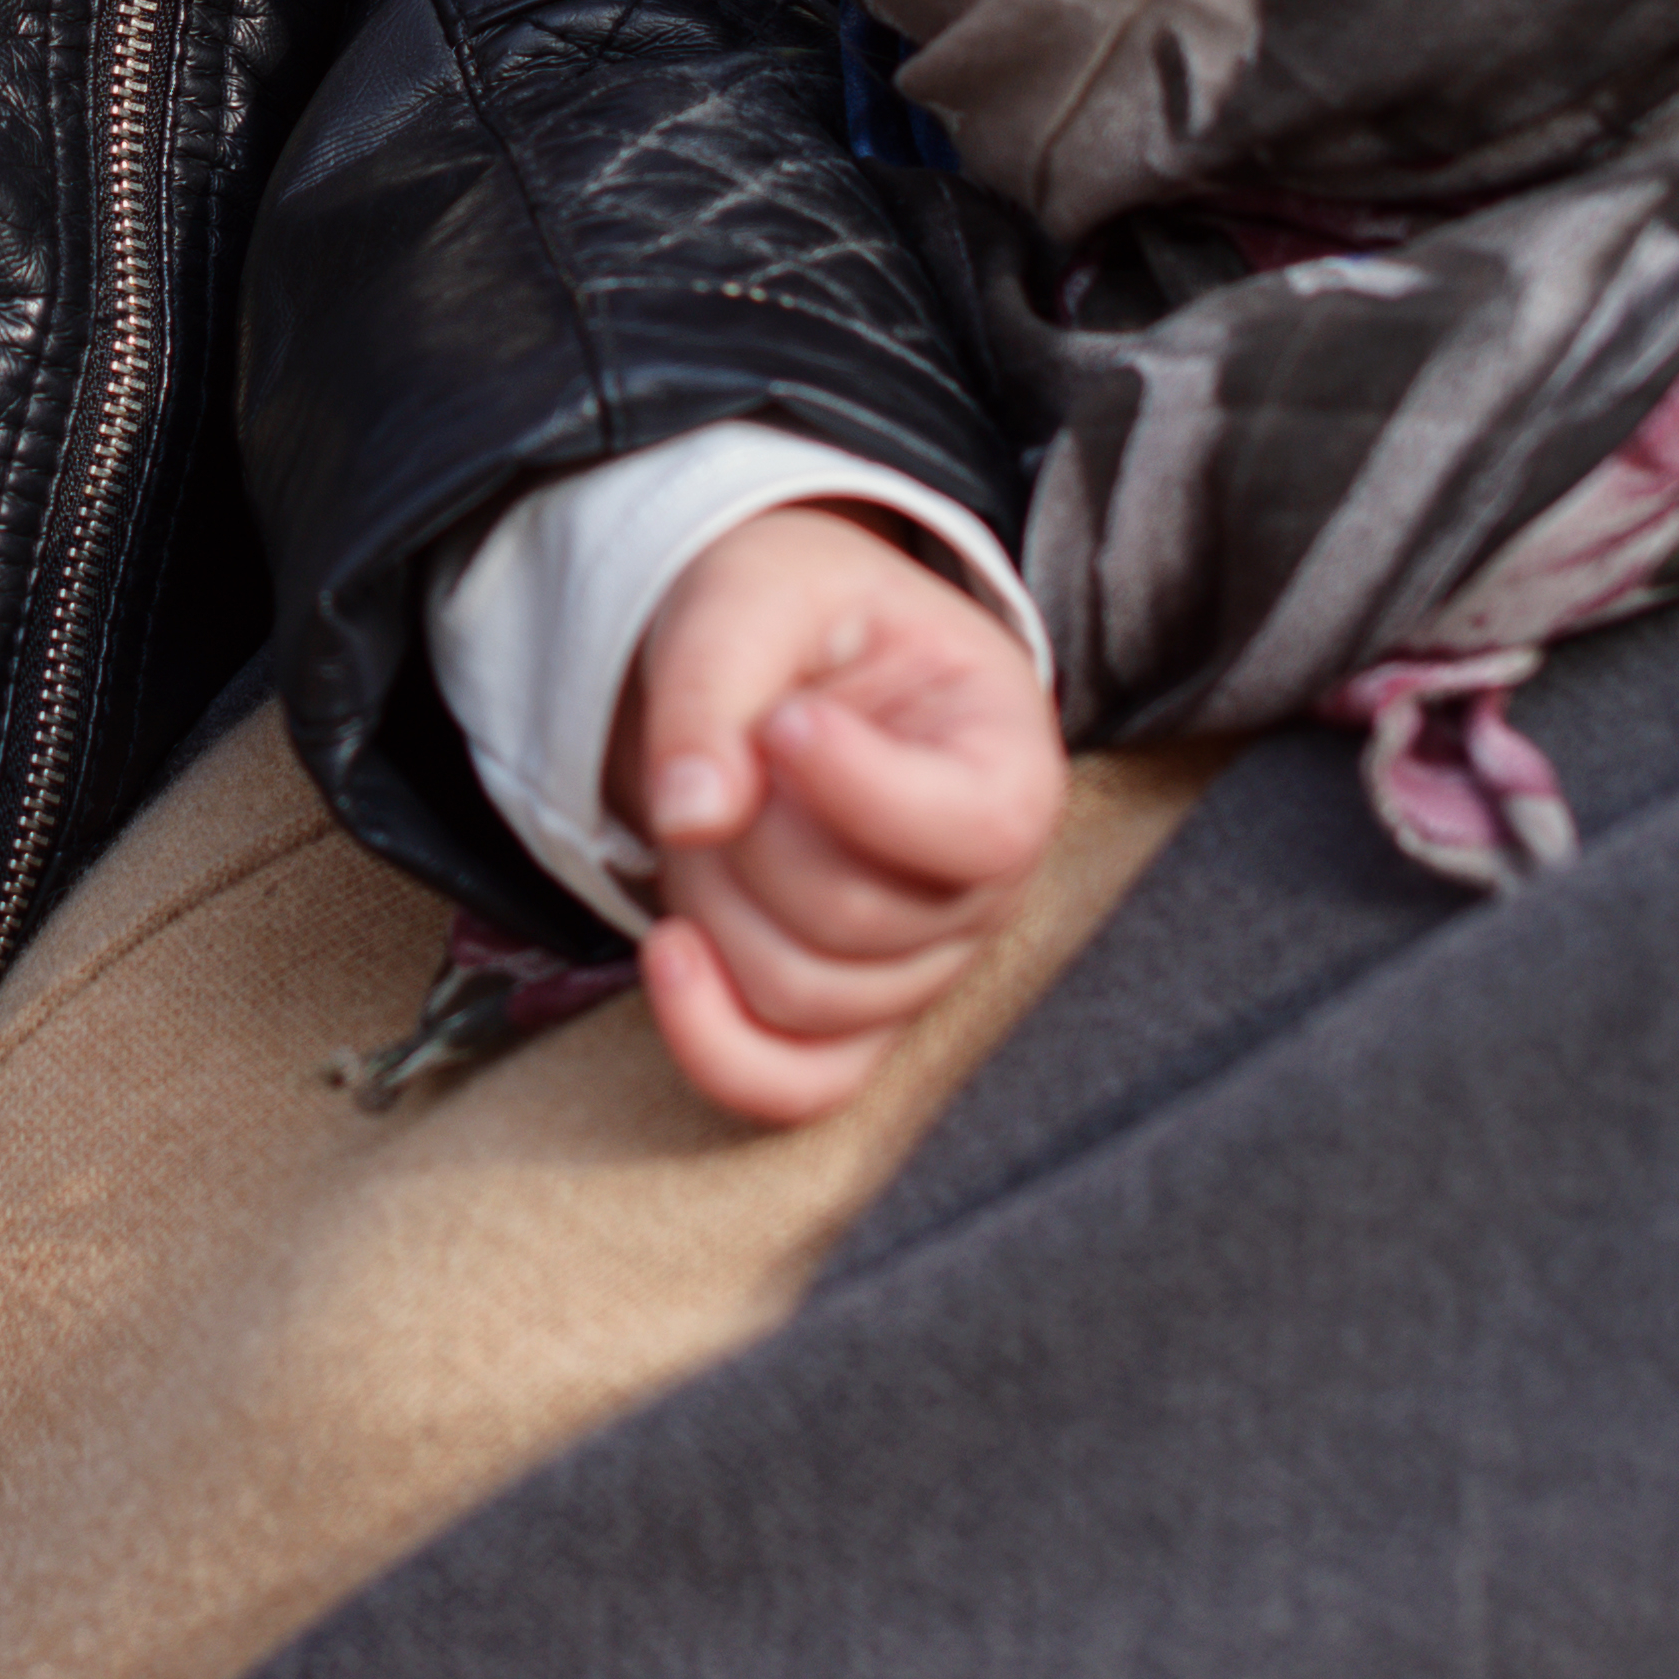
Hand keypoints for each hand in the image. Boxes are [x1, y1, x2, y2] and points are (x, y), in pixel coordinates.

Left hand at [615, 499, 1064, 1128]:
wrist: (768, 660)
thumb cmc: (788, 615)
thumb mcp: (750, 592)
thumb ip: (713, 683)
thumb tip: (692, 814)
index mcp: (1011, 759)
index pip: (981, 830)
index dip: (865, 793)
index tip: (786, 720)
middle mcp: (989, 886)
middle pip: (854, 918)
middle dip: (748, 834)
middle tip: (728, 749)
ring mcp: (924, 967)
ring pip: (799, 995)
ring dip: (713, 899)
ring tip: (717, 807)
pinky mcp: (854, 1022)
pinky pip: (794, 1086)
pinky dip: (711, 1039)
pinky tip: (667, 949)